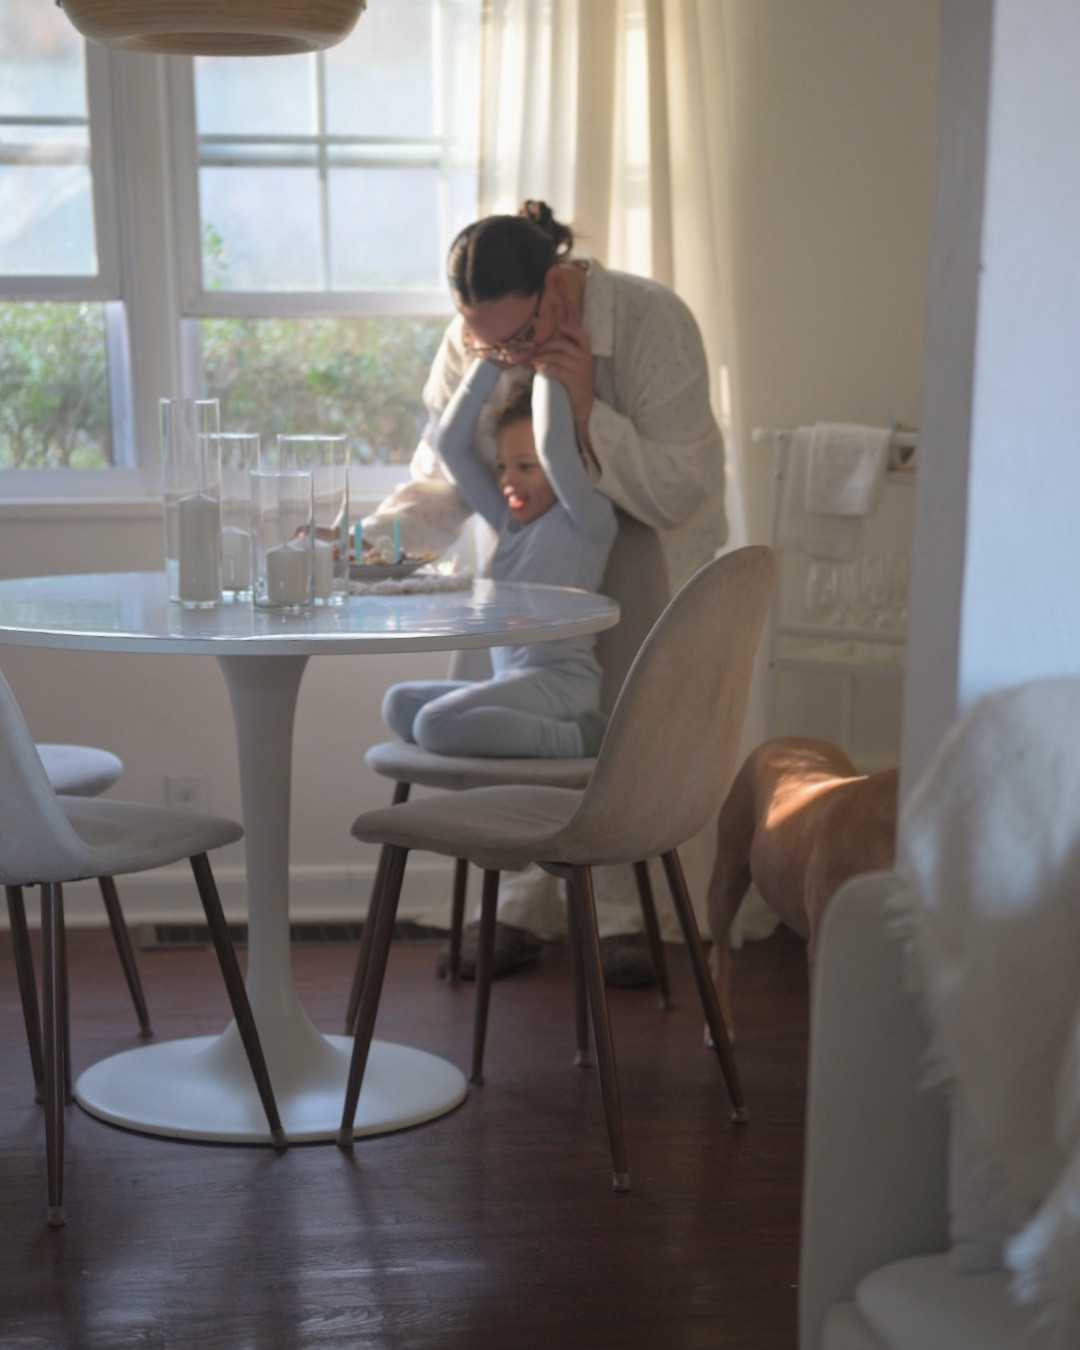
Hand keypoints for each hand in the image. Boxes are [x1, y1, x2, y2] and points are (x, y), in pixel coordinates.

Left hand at [531, 321, 594, 442]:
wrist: (582, 406)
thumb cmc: (575, 385)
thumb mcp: (575, 367)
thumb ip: (566, 355)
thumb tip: (546, 345)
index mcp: (586, 354)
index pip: (582, 335)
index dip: (571, 328)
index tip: (559, 324)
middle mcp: (584, 359)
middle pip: (563, 344)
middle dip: (546, 346)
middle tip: (535, 350)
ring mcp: (580, 370)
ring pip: (557, 356)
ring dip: (542, 357)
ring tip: (533, 361)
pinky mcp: (573, 380)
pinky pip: (556, 369)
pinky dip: (545, 367)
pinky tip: (539, 368)